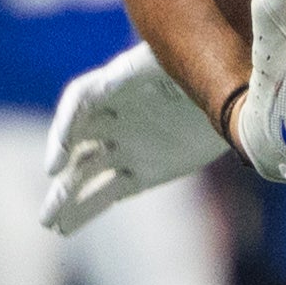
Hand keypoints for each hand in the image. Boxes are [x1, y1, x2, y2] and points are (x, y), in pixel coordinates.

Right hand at [44, 42, 230, 233]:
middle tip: (50, 187)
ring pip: (86, 173)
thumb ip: (162, 59)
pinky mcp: (143, 172)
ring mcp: (127, 146)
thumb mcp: (188, 57)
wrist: (238, 92)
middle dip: (60, 164)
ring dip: (65, 196)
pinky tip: (66, 228)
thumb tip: (134, 66)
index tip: (59, 158)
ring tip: (48, 222)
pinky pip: (108, 192)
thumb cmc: (211, 62)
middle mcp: (115, 117)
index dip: (65, 128)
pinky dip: (87, 209)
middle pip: (76, 141)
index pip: (81, 101)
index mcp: (120, 84)